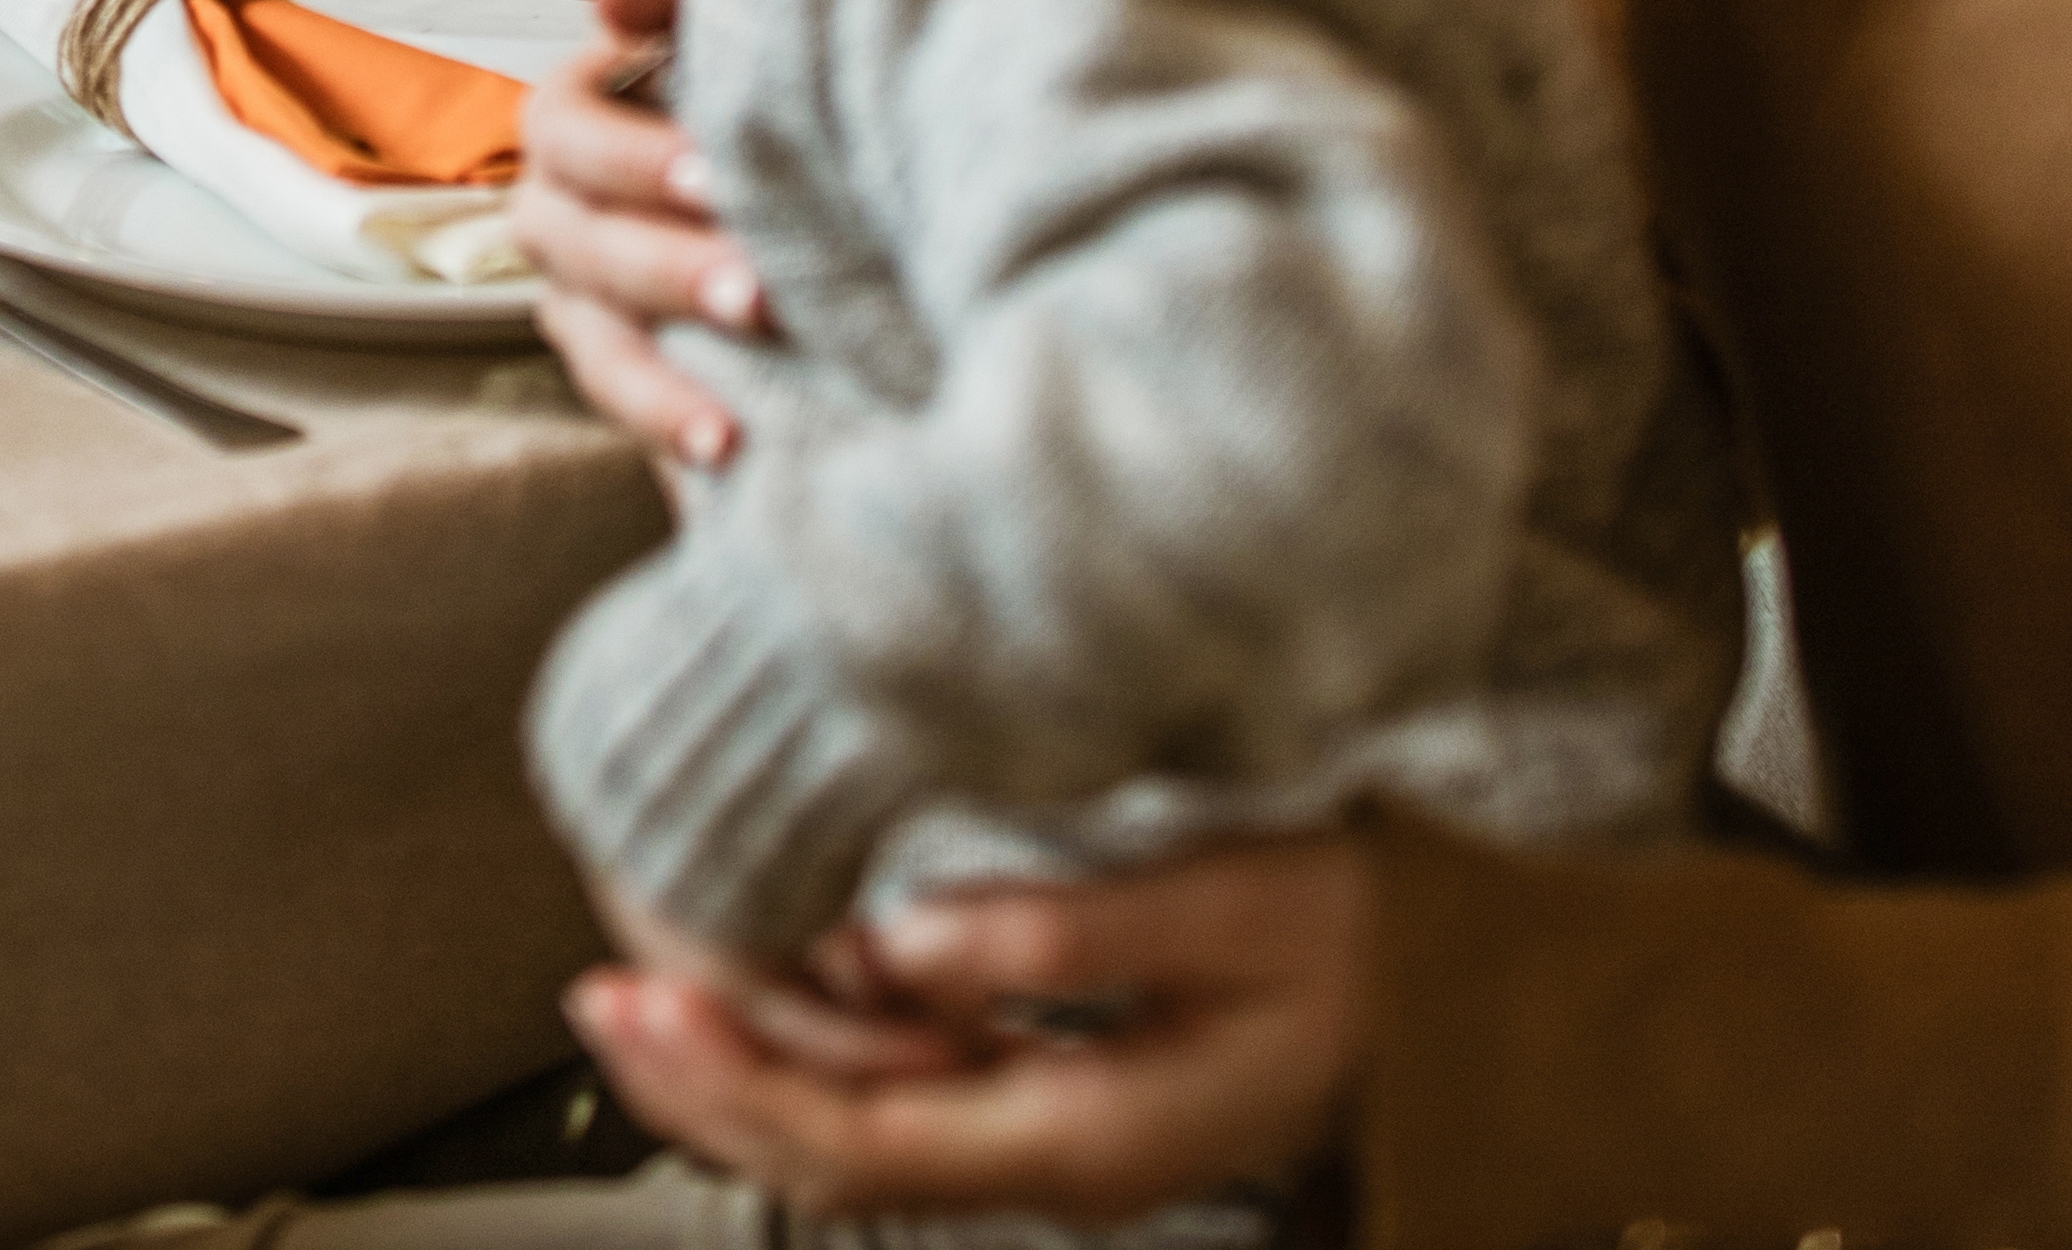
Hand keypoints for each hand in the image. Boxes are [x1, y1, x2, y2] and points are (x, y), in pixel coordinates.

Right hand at [511, 0, 759, 467]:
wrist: (812, 177)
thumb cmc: (752, 79)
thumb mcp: (721, 18)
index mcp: (568, 121)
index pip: (568, 134)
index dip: (632, 157)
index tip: (714, 174)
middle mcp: (560, 216)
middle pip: (582, 247)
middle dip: (666, 273)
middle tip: (756, 294)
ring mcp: (586, 305)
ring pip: (596, 349)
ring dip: (656, 388)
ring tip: (726, 428)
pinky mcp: (632, 375)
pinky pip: (633, 416)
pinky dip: (673, 438)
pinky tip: (730, 461)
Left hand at [576, 840, 1370, 1225]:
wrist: (1472, 988)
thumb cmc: (1374, 935)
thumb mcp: (1237, 908)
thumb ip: (1068, 934)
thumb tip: (904, 948)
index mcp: (1089, 1131)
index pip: (863, 1139)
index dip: (735, 1083)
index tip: (642, 1008)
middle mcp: (1061, 1158)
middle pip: (835, 1164)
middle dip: (704, 1091)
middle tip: (599, 1005)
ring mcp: (1064, 1139)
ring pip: (864, 1143)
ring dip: (747, 1080)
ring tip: (649, 1001)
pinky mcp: (1067, 1100)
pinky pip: (911, 1108)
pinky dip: (821, 1063)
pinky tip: (777, 999)